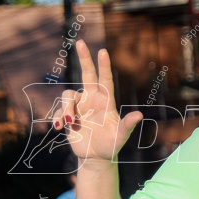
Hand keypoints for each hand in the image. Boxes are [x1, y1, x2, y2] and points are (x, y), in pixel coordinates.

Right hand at [53, 41, 142, 165]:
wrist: (96, 157)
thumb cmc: (111, 145)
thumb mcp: (120, 137)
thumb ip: (127, 126)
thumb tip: (139, 115)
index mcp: (105, 101)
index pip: (105, 79)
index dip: (103, 65)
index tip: (102, 50)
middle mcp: (91, 99)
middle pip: (87, 74)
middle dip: (83, 58)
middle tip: (80, 42)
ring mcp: (79, 106)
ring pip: (67, 96)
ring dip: (66, 108)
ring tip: (70, 124)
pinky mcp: (67, 115)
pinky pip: (59, 111)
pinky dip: (58, 117)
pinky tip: (60, 128)